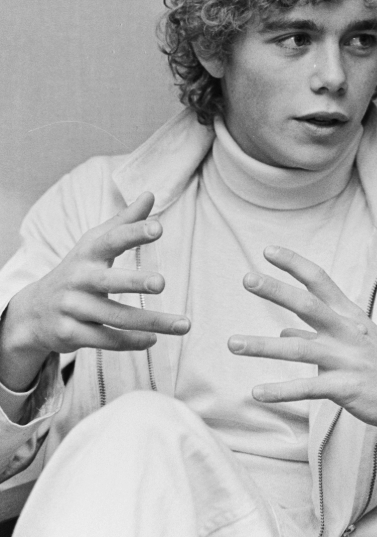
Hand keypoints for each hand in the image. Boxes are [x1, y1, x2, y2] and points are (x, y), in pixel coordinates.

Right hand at [0, 192, 189, 390]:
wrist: (33, 312)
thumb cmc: (78, 271)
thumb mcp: (94, 244)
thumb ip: (124, 222)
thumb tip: (150, 194)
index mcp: (87, 253)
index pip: (112, 239)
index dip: (134, 232)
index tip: (158, 227)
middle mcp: (78, 279)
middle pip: (109, 281)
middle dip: (135, 282)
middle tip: (161, 283)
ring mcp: (72, 308)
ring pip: (115, 317)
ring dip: (152, 323)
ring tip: (183, 325)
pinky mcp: (70, 334)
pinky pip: (105, 339)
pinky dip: (131, 341)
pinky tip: (153, 340)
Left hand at [228, 246, 376, 446]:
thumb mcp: (355, 340)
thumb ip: (316, 334)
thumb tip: (284, 330)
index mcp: (349, 315)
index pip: (320, 280)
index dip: (294, 264)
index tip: (268, 251)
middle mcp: (347, 331)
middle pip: (308, 304)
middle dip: (277, 290)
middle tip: (247, 278)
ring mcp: (347, 359)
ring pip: (299, 349)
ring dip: (263, 346)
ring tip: (232, 343)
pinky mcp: (347, 389)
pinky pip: (308, 388)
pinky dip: (281, 391)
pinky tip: (257, 392)